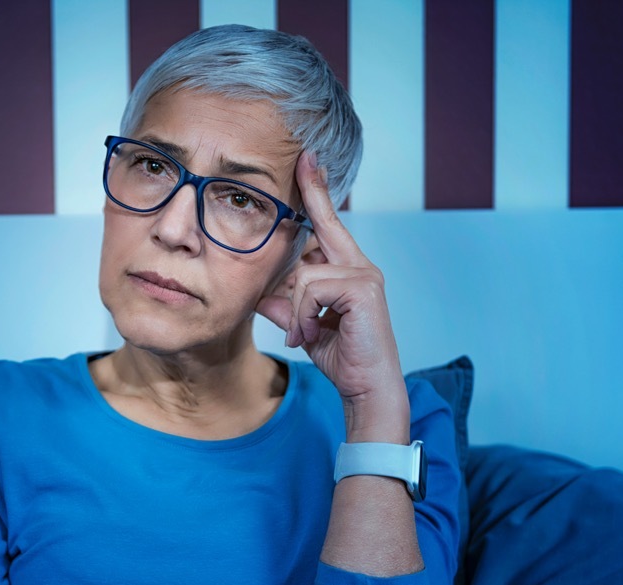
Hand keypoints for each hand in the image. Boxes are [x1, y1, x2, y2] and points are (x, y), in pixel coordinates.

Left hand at [256, 152, 408, 440]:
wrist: (365, 386)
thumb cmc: (341, 356)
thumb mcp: (302, 326)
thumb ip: (283, 305)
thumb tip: (257, 292)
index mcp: (346, 269)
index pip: (329, 223)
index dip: (317, 191)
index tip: (307, 159)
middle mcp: (359, 265)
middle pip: (325, 224)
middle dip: (312, 191)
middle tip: (303, 163)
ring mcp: (364, 274)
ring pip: (304, 273)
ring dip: (294, 309)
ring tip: (303, 333)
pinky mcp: (363, 288)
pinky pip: (311, 288)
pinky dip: (304, 315)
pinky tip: (312, 334)